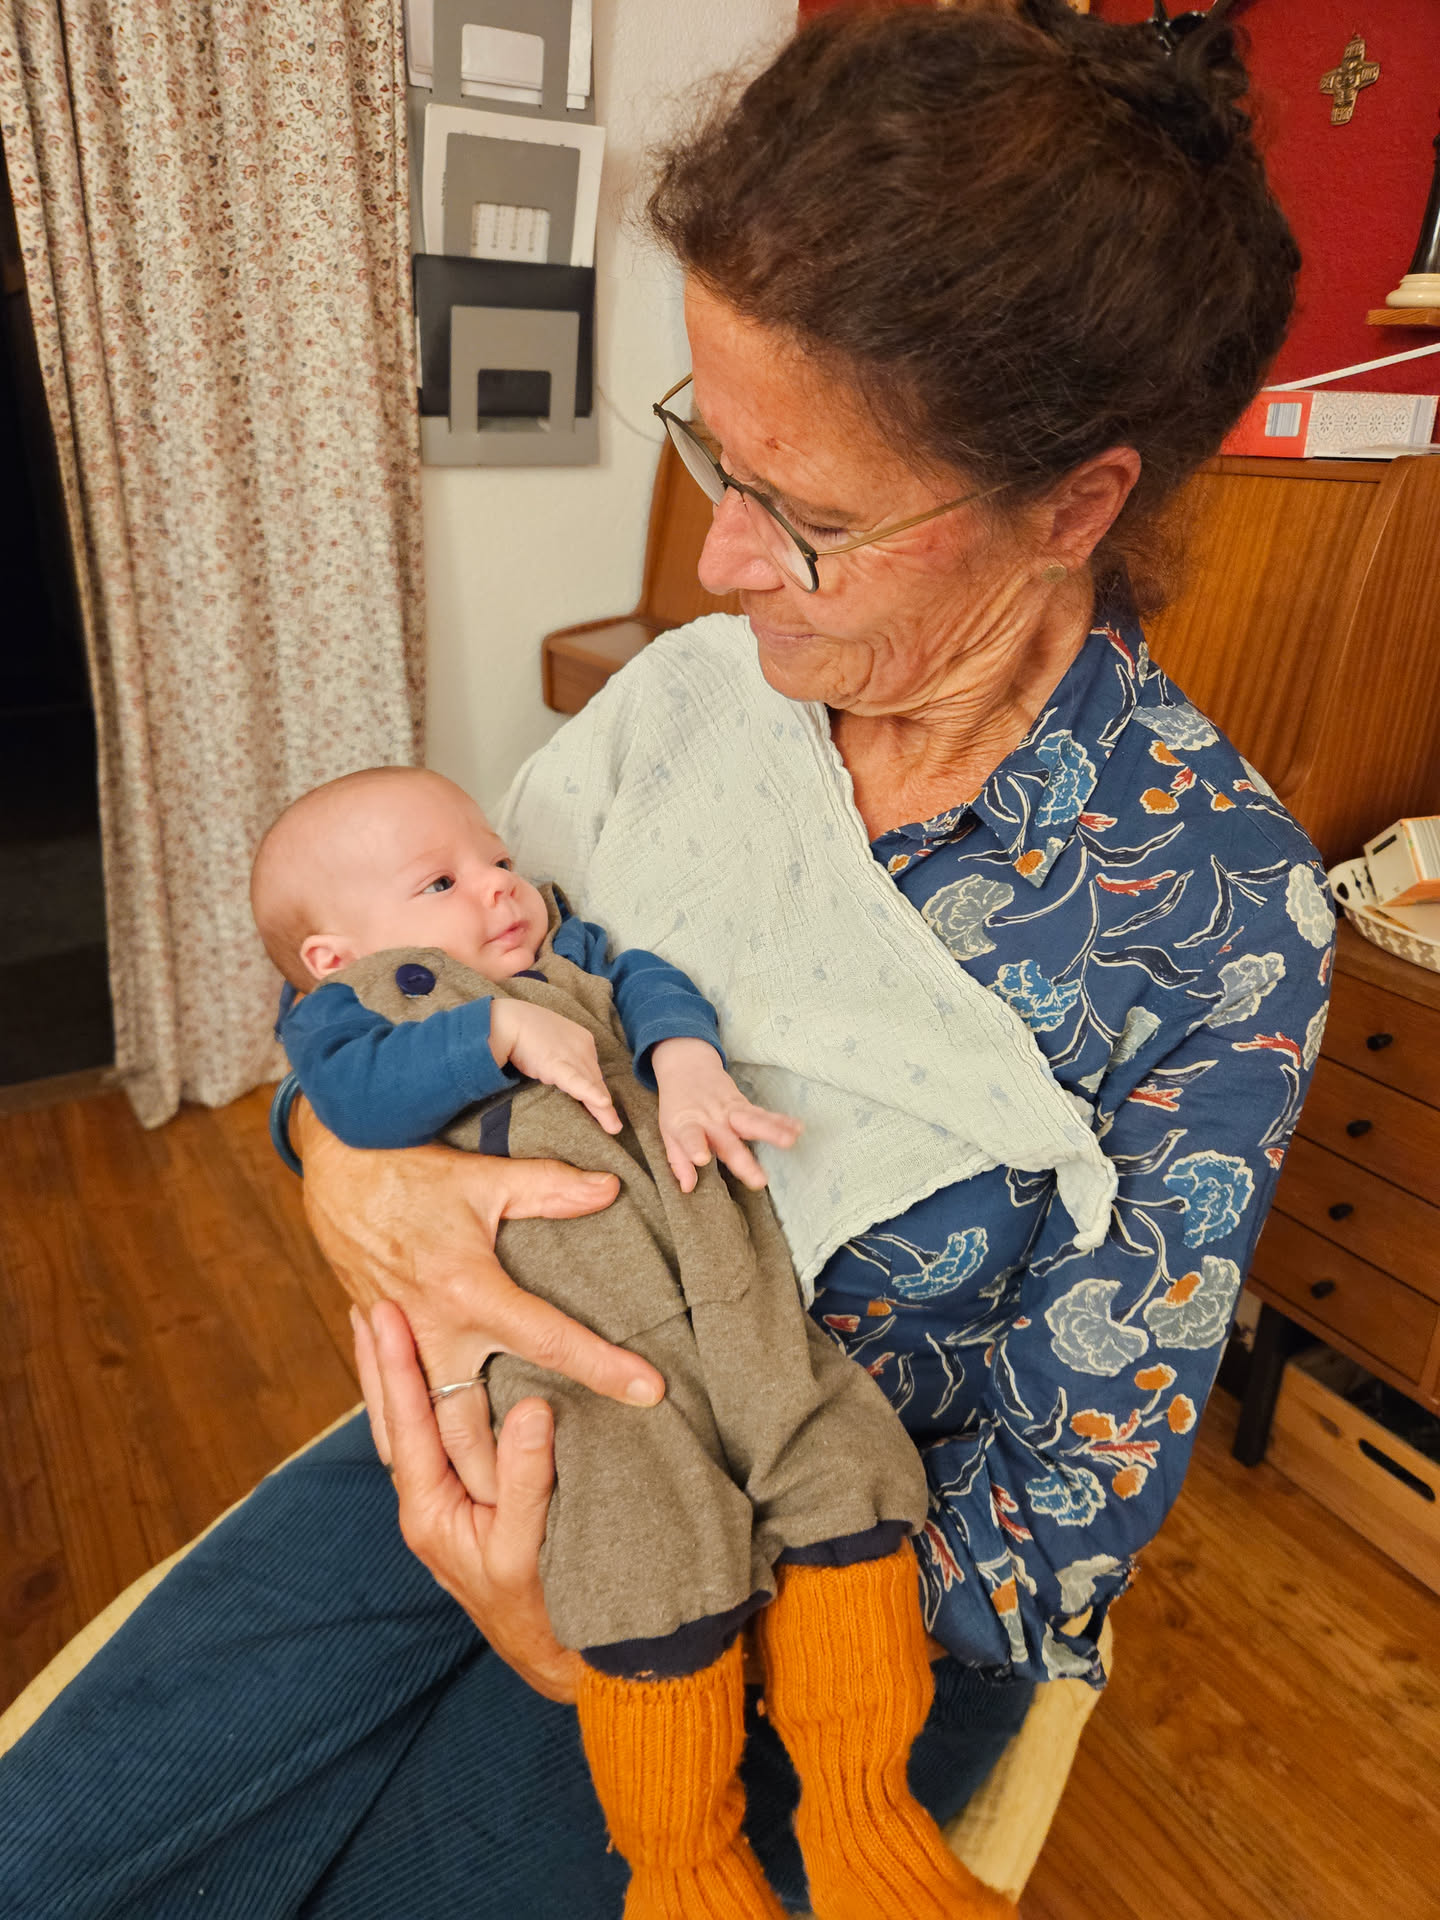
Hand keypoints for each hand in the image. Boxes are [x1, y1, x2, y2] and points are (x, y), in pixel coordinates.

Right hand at [295, 1100, 662, 1494]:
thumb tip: (611, 1188)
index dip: (604, 1368)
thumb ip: (551, 1189)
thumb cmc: (414, 1171)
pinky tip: (431, 1469)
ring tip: (495, 1513)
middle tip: (552, 1515)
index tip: (650, 1393)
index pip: (552, 1342)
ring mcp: (400, 1344)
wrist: (337, 1172)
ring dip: (459, 1472)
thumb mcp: (486, 1178)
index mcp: (470, 1292)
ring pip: (428, 1430)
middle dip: (507, 1475)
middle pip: (476, 1424)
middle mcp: (435, 1332)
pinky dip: (409, 1442)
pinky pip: (388, 1409)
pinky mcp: (378, 1342)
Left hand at [352, 1299, 579, 1702]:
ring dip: (399, 1376)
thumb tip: (530, 1408)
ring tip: (386, 1324)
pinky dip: (427, 1400)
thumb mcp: (528, 1548)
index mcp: (429, 1512)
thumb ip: (526, 1480)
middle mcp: (427, 1504)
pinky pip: (437, 1439)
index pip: (405, 1425)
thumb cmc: (540, 1611)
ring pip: (410, 1428)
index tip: (385, 1313)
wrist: (557, 1662)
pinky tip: (434, 1376)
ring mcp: (445, 1506)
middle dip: (381, 1362)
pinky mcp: (468, 1505)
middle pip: (393, 1420)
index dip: (395, 1368)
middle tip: (368, 1299)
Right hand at [490, 1000, 621, 1135]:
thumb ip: (560, 1057)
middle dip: (603, 1105)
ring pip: (590, 1085)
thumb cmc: (522, 1028)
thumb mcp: (549, 1042)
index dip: (595, 1090)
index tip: (600, 1105)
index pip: (592, 1070)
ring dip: (602, 1110)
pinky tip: (604, 1104)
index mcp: (582, 1039)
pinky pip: (576, 1082)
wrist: (506, 1019)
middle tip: (613, 1125)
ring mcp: (571, 1055)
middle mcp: (582, 1046)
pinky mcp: (556, 1064)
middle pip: (594, 1080)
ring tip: (613, 1127)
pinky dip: (590, 1093)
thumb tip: (557, 1074)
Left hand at [650, 1037, 801, 1191]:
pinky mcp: (744, 1106)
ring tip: (789, 1142)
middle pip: (729, 1140)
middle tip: (759, 1181)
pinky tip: (798, 1127)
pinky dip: (782, 1120)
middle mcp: (711, 1119)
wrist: (688, 1068)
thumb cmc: (678, 1107)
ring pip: (752, 1121)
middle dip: (744, 1160)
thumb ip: (679, 1161)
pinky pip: (765, 1114)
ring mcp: (730, 1111)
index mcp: (687, 1124)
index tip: (702, 1159)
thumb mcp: (669, 1132)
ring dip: (772, 1131)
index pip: (689, 1136)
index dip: (695, 1147)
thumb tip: (687, 1188)